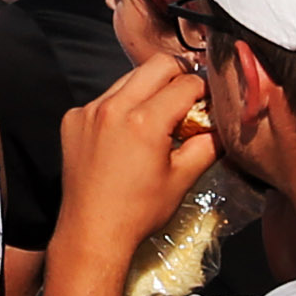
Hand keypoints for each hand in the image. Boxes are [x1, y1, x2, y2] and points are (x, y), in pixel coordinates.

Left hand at [52, 41, 219, 250]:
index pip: (185, 83)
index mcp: (145, 121)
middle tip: (189, 97)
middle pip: (155, 66)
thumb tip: (223, 128)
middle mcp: (113, 107)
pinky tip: (128, 132)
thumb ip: (207, 146)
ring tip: (159, 116)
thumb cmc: (139, 211)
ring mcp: (89, 110)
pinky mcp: (73, 118)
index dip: (204, 90)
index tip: (210, 100)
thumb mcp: (182, 179)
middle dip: (179, 75)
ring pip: (127, 79)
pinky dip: (121, 106)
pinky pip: (103, 98)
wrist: (92, 230)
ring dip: (148, 89)